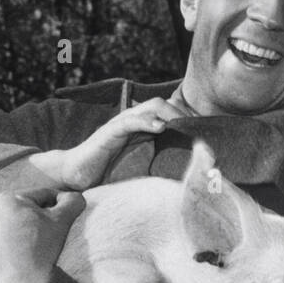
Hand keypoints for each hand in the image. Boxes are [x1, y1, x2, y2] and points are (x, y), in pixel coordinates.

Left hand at [0, 188, 85, 282]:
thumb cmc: (45, 248)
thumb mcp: (64, 219)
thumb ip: (72, 200)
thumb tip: (73, 196)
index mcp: (8, 198)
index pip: (40, 196)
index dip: (57, 204)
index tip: (66, 214)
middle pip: (22, 210)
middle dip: (36, 217)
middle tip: (49, 232)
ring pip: (8, 225)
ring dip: (20, 229)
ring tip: (34, 244)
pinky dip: (7, 245)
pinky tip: (19, 254)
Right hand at [31, 97, 186, 190]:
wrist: (77, 176)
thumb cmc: (107, 173)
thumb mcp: (142, 169)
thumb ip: (161, 166)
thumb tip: (189, 178)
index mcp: (143, 128)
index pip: (171, 112)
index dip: (188, 118)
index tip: (206, 130)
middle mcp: (135, 121)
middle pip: (165, 104)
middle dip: (184, 113)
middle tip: (199, 127)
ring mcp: (122, 124)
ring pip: (151, 106)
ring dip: (171, 113)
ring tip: (184, 124)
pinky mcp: (110, 131)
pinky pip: (131, 120)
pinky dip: (147, 121)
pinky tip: (160, 128)